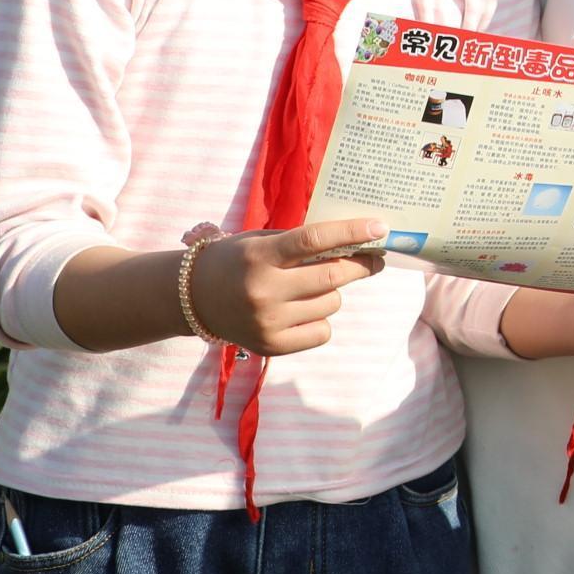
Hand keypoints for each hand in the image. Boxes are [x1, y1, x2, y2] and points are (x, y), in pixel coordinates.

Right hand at [191, 219, 391, 356]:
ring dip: (333, 293)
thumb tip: (357, 241)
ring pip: (331, 304)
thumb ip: (302, 243)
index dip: (351, 232)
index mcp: (260, 256)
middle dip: (361, 265)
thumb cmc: (237, 261)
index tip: (380, 227)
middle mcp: (263, 290)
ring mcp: (267, 322)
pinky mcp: (270, 346)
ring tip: (312, 288)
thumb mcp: (262, 241)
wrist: (192, 298)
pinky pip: (322, 332)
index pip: (314, 240)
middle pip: (333, 276)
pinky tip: (302, 312)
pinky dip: (321, 320)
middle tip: (374, 258)